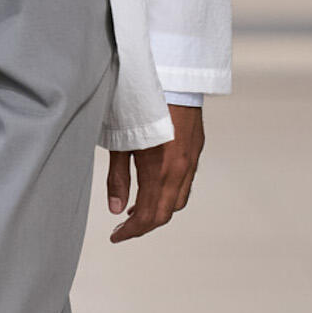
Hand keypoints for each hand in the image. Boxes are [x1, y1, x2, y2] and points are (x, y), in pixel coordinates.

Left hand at [106, 107, 204, 241]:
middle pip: (165, 213)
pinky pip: (186, 182)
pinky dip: (169, 193)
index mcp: (160, 170)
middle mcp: (181, 170)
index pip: (148, 216)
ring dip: (158, 210)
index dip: (131, 231)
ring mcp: (192, 160)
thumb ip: (117, 177)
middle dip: (144, 225)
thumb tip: (115, 209)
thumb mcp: (121, 142)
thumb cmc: (139, 105)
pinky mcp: (196, 149)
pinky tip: (154, 187)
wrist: (171, 76)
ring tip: (135, 209)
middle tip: (123, 228)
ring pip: (178, 200)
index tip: (115, 236)